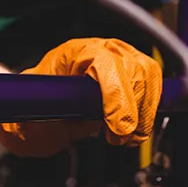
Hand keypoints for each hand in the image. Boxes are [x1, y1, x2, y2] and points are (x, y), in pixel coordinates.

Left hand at [0, 38, 161, 157]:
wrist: (43, 109)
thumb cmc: (37, 107)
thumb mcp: (35, 108)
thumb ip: (47, 107)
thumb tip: (58, 109)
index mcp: (72, 52)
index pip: (103, 61)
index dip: (115, 94)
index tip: (118, 127)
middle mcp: (99, 49)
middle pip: (132, 68)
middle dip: (132, 109)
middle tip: (119, 137)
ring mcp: (119, 57)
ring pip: (147, 74)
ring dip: (144, 112)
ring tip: (127, 137)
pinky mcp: (133, 72)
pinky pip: (153, 84)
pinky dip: (149, 111)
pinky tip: (135, 131)